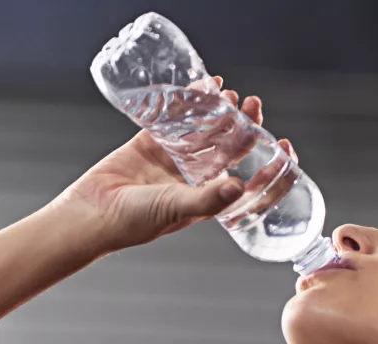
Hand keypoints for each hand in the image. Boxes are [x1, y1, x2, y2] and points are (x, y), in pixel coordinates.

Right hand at [52, 76, 297, 252]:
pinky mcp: (149, 144)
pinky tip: (201, 88)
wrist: (91, 213)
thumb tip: (239, 183)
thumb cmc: (133, 222)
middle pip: (228, 149)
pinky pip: (173, 120)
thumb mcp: (176, 209)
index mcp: (206, 199)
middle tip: (253, 105)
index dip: (270, 166)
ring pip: (203, 131)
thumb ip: (208, 198)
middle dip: (245, 127)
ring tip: (230, 95)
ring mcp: (171, 160)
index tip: (286, 147)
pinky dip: (187, 103)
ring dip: (219, 113)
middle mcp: (193, 179)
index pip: (248, 182)